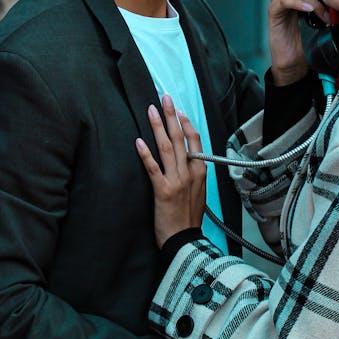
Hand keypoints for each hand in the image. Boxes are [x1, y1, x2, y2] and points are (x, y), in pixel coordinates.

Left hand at [135, 94, 206, 247]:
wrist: (185, 241)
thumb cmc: (189, 219)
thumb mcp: (199, 193)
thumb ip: (194, 174)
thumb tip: (188, 160)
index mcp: (200, 172)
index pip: (195, 141)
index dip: (186, 123)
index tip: (178, 110)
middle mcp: (190, 173)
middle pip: (180, 138)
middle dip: (171, 116)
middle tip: (164, 97)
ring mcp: (177, 181)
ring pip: (167, 148)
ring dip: (158, 127)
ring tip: (150, 110)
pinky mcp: (163, 191)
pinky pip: (153, 168)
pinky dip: (146, 154)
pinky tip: (138, 141)